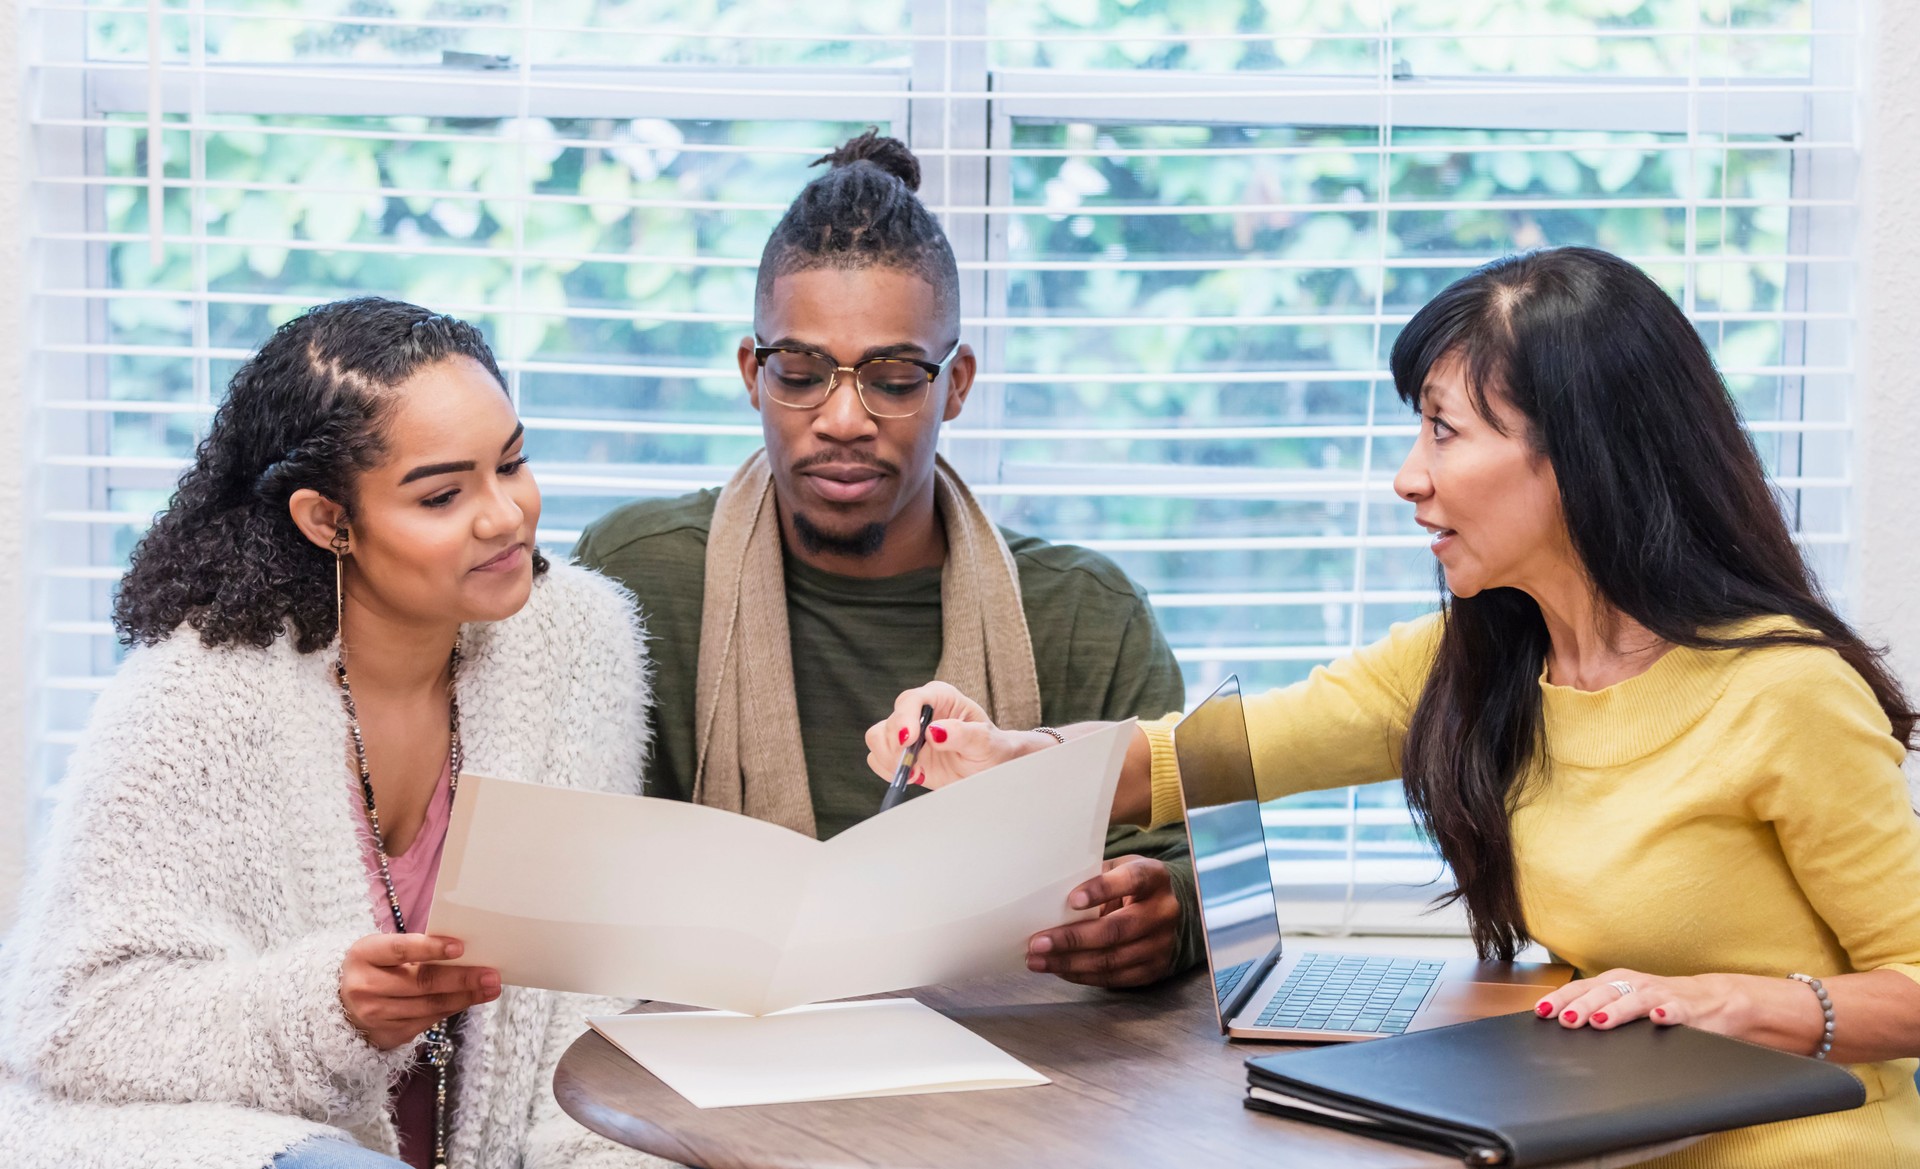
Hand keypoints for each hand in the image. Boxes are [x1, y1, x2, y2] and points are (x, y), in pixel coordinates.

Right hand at [339, 933, 500, 1050]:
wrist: (341, 1005)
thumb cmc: (375, 967)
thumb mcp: (382, 950)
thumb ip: (414, 949)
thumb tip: (465, 952)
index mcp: (363, 955)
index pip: (400, 950)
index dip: (430, 949)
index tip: (460, 947)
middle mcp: (365, 987)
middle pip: (421, 983)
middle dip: (461, 979)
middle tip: (491, 974)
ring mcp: (375, 1015)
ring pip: (429, 1006)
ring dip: (465, 997)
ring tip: (491, 988)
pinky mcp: (387, 1035)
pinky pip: (427, 1021)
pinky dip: (452, 1009)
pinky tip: (469, 999)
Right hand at [864, 682, 1054, 789]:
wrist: (989, 768)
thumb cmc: (991, 748)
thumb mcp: (984, 742)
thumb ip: (961, 734)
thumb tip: (934, 732)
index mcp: (940, 697)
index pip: (911, 700)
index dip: (904, 718)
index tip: (908, 740)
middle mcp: (918, 711)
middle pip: (889, 722)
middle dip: (896, 747)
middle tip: (915, 767)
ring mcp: (907, 732)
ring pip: (877, 739)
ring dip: (890, 760)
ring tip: (917, 773)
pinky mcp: (899, 752)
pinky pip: (877, 759)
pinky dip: (890, 771)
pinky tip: (915, 776)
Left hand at [1025, 856, 1181, 987]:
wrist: (1163, 911)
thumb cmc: (1127, 886)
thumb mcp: (1116, 870)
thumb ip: (1090, 878)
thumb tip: (1045, 898)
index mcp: (1153, 877)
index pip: (1130, 880)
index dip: (1102, 890)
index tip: (1072, 900)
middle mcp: (1163, 911)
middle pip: (1116, 929)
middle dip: (1072, 939)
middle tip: (1038, 942)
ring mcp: (1161, 944)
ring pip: (1111, 959)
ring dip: (1069, 962)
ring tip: (1038, 960)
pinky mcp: (1153, 969)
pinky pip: (1113, 978)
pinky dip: (1081, 975)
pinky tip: (1059, 969)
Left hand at [1532, 967, 1821, 1053]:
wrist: (1720, 1000)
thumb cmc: (1664, 1004)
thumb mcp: (1627, 1002)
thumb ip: (1599, 1008)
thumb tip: (1558, 1022)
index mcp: (1618, 982)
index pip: (1582, 989)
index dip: (1561, 1000)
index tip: (1541, 1013)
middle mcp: (1636, 984)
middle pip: (1603, 992)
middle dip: (1582, 1005)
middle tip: (1566, 1020)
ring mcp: (1663, 994)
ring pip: (1634, 998)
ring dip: (1616, 1009)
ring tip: (1599, 1021)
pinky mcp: (1690, 1008)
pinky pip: (1678, 1010)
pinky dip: (1668, 1013)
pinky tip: (1659, 1019)